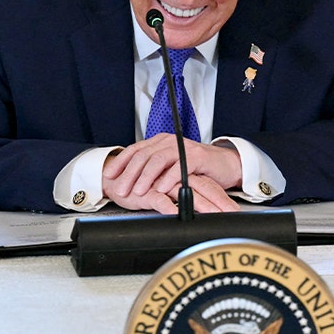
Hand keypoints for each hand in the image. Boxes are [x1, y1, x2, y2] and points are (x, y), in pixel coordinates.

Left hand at [102, 134, 243, 212]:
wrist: (225, 165)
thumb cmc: (197, 168)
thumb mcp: (170, 167)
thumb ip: (154, 169)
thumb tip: (130, 180)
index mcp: (160, 142)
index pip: (135, 149)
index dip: (120, 162)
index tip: (108, 176)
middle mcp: (170, 142)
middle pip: (143, 155)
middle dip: (129, 174)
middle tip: (121, 189)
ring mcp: (183, 148)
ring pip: (158, 160)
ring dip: (145, 177)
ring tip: (138, 191)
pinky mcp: (197, 156)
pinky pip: (179, 166)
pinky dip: (168, 178)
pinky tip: (160, 189)